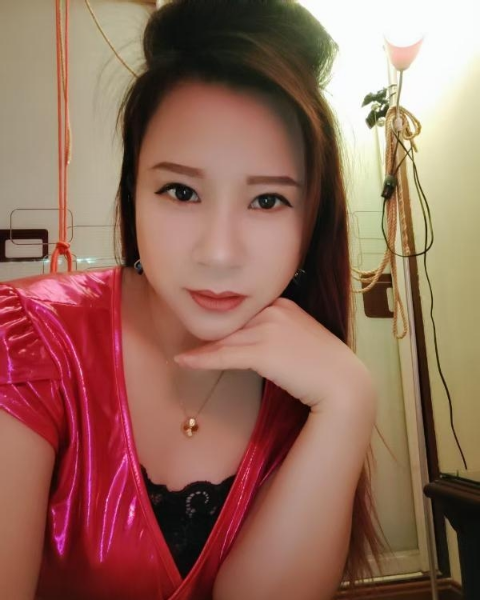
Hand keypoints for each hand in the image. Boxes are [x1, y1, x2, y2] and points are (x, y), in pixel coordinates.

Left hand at [174, 298, 373, 410]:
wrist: (344, 383)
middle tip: (188, 345)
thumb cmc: (325, 367)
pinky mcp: (264, 351)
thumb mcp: (300, 339)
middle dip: (210, 337)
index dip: (226, 327)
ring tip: (183, 357)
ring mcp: (269, 328)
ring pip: (226, 339)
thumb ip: (279, 333)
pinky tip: (185, 362)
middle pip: (233, 325)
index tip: (208, 335)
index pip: (245, 314)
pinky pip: (225, 354)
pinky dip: (202, 359)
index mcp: (283, 303)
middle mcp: (274, 310)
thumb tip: (258, 344)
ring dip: (201, 350)